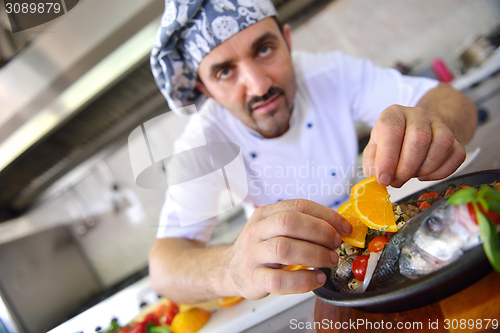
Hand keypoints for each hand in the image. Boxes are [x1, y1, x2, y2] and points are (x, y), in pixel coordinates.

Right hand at [226, 199, 351, 299]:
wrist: (230, 270)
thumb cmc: (261, 248)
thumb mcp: (274, 229)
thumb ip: (300, 225)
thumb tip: (338, 228)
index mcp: (265, 214)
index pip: (299, 206)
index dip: (326, 215)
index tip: (344, 228)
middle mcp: (256, 231)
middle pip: (289, 222)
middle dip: (319, 232)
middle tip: (335, 244)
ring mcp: (252, 255)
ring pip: (283, 249)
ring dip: (314, 254)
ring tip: (330, 260)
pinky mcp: (253, 279)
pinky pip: (279, 280)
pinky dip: (303, 280)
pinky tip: (317, 279)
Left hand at [363, 105, 465, 187]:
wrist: (417, 131)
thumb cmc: (392, 141)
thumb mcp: (374, 148)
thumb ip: (371, 162)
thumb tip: (376, 176)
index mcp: (393, 114)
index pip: (392, 130)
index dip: (387, 158)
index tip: (384, 178)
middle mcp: (417, 115)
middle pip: (419, 138)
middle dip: (407, 167)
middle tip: (397, 181)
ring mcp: (439, 124)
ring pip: (442, 144)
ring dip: (425, 169)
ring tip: (412, 175)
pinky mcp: (454, 138)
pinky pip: (456, 155)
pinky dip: (441, 171)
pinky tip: (426, 174)